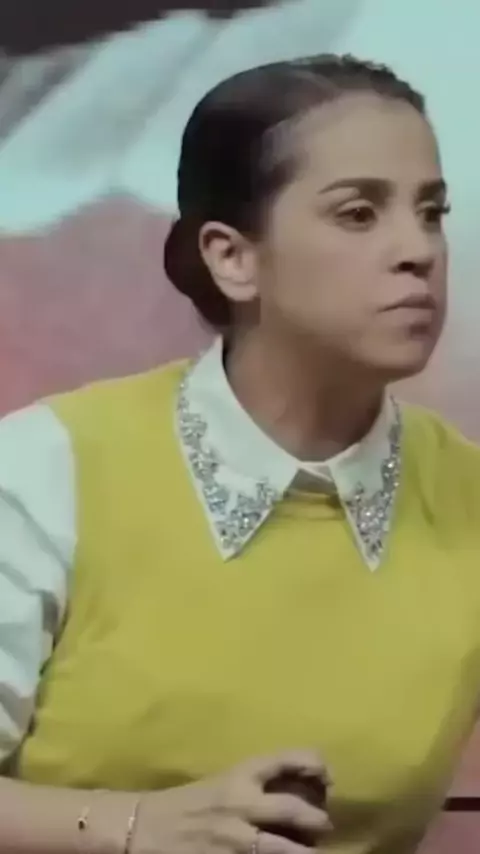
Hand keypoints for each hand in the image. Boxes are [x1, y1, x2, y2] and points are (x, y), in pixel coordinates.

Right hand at [131, 750, 332, 853]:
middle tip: (323, 826)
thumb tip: (295, 788)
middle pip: (297, 810)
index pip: (286, 759)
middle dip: (318, 820)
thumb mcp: (220, 784)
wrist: (141, 829)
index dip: (314, 764)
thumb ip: (253, 785)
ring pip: (288, 850)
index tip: (327, 776)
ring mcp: (237, 840)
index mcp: (239, 776)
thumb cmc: (183, 804)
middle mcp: (243, 804)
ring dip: (306, 853)